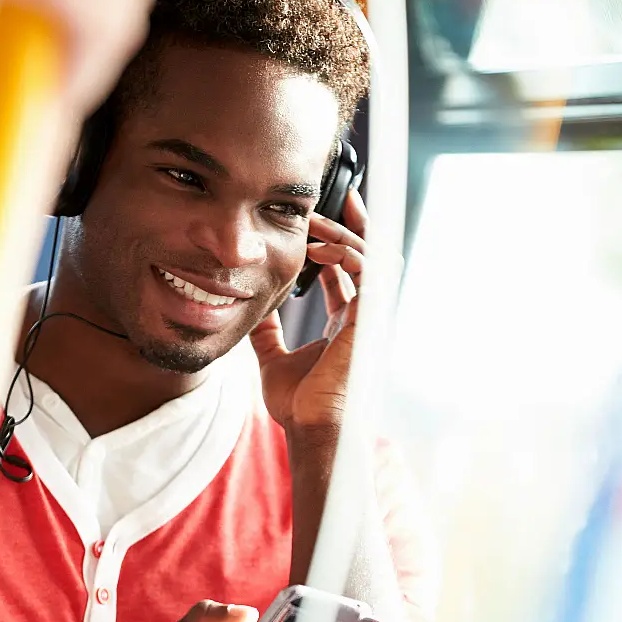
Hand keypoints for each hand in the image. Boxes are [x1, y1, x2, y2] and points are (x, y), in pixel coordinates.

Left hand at [252, 188, 373, 434]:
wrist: (311, 426)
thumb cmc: (299, 404)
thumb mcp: (272, 358)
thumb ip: (266, 332)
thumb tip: (249, 311)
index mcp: (346, 324)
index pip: (348, 272)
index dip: (338, 242)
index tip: (320, 218)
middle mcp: (363, 316)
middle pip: (369, 255)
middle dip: (355, 222)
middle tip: (334, 195)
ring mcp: (370, 316)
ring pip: (372, 256)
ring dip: (345, 233)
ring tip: (315, 222)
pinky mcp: (371, 317)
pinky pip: (369, 270)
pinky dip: (346, 252)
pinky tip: (319, 248)